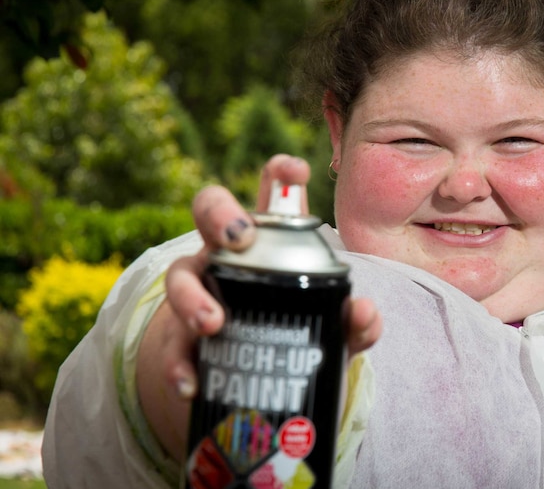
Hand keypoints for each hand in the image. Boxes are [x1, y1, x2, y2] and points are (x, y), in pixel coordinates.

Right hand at [136, 155, 381, 460]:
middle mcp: (225, 252)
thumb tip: (363, 312)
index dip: (281, 173)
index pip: (272, 192)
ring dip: (192, 297)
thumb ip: (351, 322)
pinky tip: (190, 384)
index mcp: (267, 238)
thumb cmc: (292, 328)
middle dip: (220, 214)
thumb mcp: (324, 325)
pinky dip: (178, 364)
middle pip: (209, 210)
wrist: (247, 375)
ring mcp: (197, 287)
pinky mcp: (177, 334)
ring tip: (213, 323)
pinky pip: (170, 342)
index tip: (294, 170)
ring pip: (179, 275)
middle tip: (238, 238)